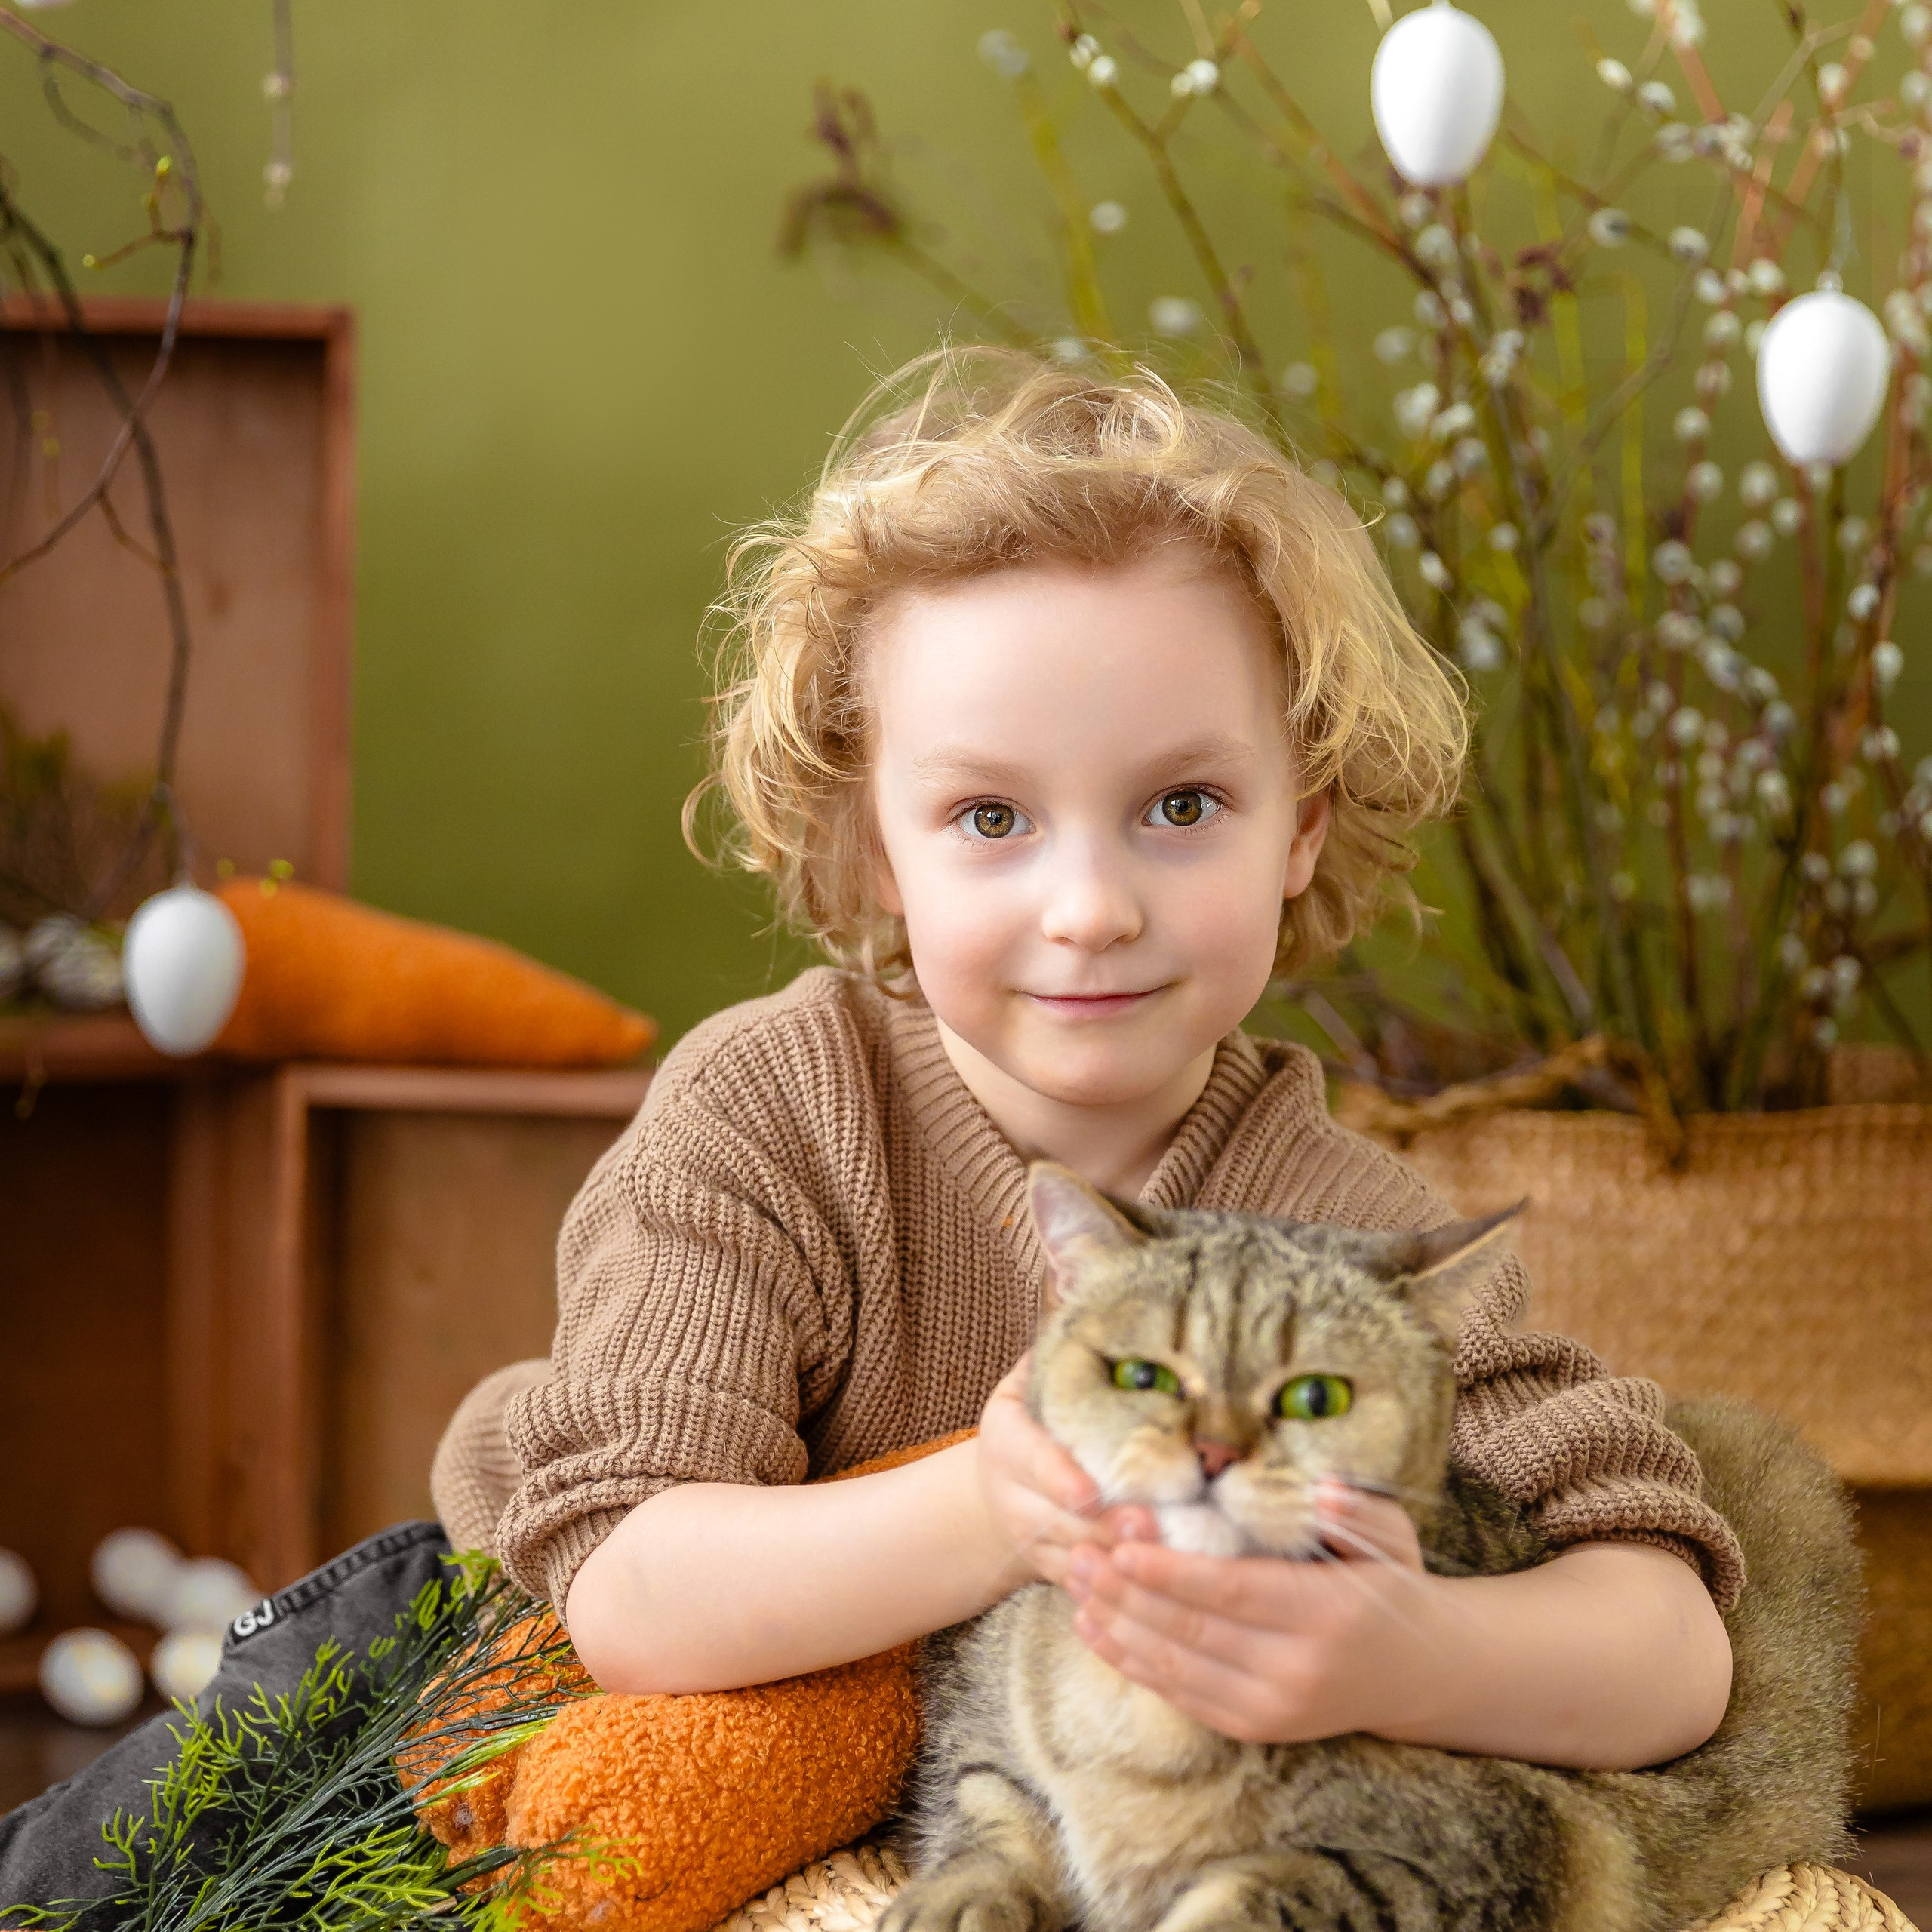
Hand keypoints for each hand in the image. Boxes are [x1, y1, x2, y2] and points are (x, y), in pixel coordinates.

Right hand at [976, 1356, 1155, 1586]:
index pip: (1031, 1458)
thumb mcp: (1030, 1383)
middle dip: (1104, 1526)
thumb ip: (1058, 1359)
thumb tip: (1105, 1311)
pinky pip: (1078, 1588)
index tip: (1088, 1492)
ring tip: (1163, 1561)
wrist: (998, 1485)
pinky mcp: (1048, 1570)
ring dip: (1115, 1564)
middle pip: (1057, 1519)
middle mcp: (1011, 1493)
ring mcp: (1028, 1538)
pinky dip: (1110, 1595)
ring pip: (1072, 1559)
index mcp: (1007, 1438)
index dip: (1059, 1477)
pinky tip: (1150, 1593)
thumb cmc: (1034, 1420)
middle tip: (1151, 1526)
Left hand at [1061, 1479, 1441, 1743]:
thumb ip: (1356, 1510)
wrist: (1417, 1673)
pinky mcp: (1255, 1728)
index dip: (1174, 1570)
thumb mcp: (1391, 1539)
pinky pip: (1181, 1695)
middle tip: (1076, 1552)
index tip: (1123, 1543)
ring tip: (1073, 1582)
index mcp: (1327, 1614)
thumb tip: (1323, 1488)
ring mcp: (1274, 1708)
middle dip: (1126, 1593)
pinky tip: (1095, 1630)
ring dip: (1117, 1625)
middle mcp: (1297, 1671)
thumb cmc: (1392, 1586)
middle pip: (1194, 1630)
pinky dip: (1132, 1663)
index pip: (1234, 1591)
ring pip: (1177, 1667)